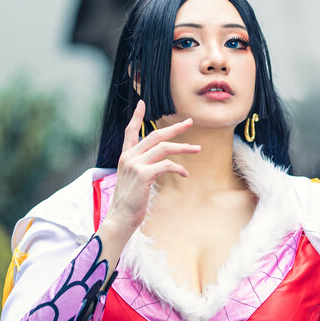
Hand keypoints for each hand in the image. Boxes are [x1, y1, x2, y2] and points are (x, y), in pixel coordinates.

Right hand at [101, 100, 200, 240]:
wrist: (121, 217)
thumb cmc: (130, 203)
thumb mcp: (133, 181)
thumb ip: (143, 168)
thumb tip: (160, 165)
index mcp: (125, 157)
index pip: (130, 131)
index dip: (137, 117)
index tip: (142, 103)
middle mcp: (129, 157)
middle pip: (154, 135)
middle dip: (174, 128)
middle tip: (190, 122)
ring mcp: (135, 164)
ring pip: (163, 148)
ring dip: (183, 147)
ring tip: (198, 149)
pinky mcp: (143, 174)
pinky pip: (166, 165)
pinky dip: (178, 168)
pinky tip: (185, 174)